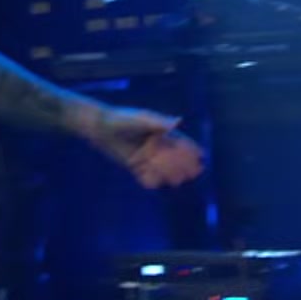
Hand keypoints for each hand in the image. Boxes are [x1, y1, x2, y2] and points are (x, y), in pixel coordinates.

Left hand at [87, 106, 204, 188]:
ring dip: (168, 175)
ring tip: (173, 180)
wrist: (100, 127)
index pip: (183, 145)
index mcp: (163, 134)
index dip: (192, 153)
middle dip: (183, 167)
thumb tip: (178, 122)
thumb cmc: (122, 119)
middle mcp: (157, 147)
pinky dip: (150, 180)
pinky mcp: (135, 166)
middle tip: (189, 174)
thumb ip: (159, 122)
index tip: (200, 159)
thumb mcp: (141, 119)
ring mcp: (146, 158)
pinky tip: (148, 178)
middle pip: (176, 161)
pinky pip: (147, 178)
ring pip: (163, 171)